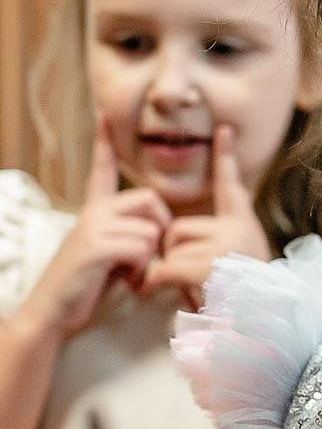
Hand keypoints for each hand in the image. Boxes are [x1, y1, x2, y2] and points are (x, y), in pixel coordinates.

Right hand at [24, 118, 170, 336]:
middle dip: (161, 229)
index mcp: (94, 212)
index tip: (104, 115)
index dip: (104, 143)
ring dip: (150, 259)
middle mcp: (93, 213)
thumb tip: (156, 235)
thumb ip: (127, 236)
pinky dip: (142, 270)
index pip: (102, 171)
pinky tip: (129, 282)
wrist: (52, 312)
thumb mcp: (109, 255)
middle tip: (149, 258)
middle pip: (151, 200)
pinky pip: (141, 247)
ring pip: (150, 230)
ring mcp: (93, 227)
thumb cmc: (84, 288)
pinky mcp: (96, 246)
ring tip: (132, 276)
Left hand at [143, 125, 269, 307]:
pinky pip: (166, 266)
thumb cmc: (240, 307)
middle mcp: (239, 230)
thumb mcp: (226, 271)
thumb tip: (169, 243)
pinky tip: (173, 293)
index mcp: (243, 228)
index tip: (223, 129)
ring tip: (196, 292)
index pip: (232, 187)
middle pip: (178, 228)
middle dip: (172, 255)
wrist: (260, 329)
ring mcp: (226, 245)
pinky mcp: (211, 263)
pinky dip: (158, 283)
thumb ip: (207, 250)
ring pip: (171, 248)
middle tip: (191, 281)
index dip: (226, 157)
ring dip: (170, 273)